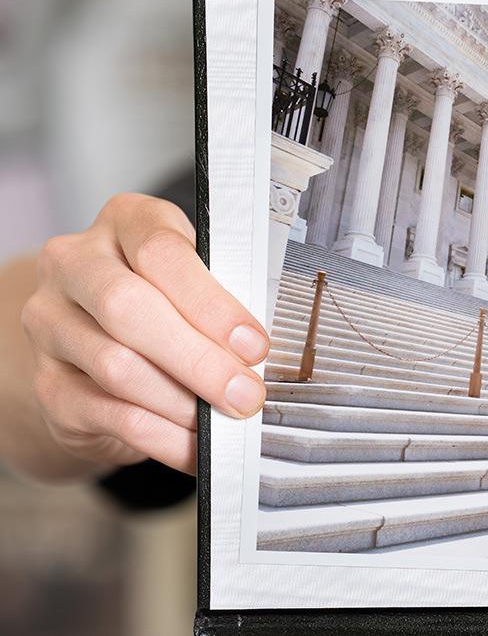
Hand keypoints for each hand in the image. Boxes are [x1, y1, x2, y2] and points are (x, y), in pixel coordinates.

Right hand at [19, 194, 268, 475]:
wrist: (101, 350)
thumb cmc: (169, 304)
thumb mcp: (196, 283)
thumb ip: (221, 302)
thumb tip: (256, 355)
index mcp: (123, 222)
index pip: (161, 252)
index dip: (211, 303)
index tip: (253, 345)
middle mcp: (74, 264)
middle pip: (128, 308)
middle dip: (198, 359)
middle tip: (245, 394)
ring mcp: (51, 323)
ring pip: (117, 366)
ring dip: (182, 401)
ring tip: (223, 419)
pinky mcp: (49, 383)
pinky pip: (110, 414)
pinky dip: (163, 436)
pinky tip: (195, 446)